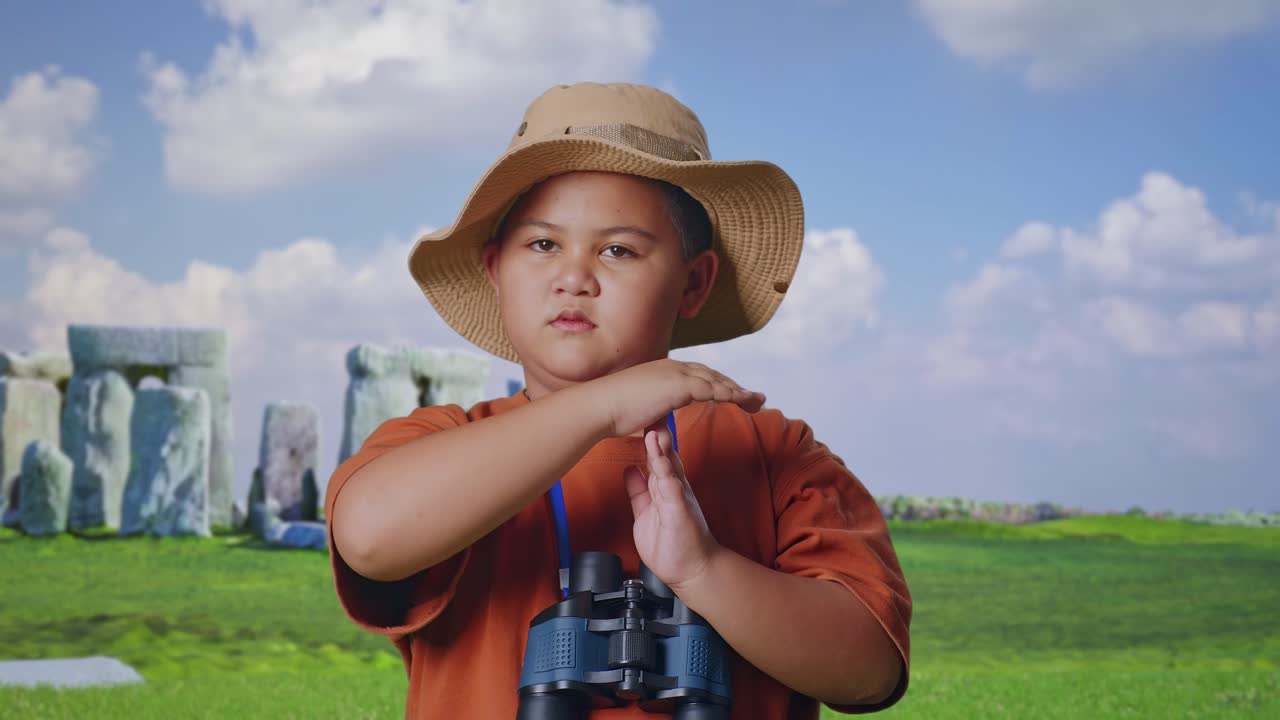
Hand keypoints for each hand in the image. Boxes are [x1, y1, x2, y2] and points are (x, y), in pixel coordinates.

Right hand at [592, 359, 765, 438]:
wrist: (600, 406)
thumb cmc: (613, 412)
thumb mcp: (641, 411)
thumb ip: (655, 416)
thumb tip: (659, 430)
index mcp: (665, 372)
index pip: (700, 376)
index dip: (719, 385)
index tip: (735, 396)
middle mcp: (673, 367)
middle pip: (714, 375)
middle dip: (736, 387)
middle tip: (757, 399)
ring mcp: (676, 374)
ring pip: (717, 381)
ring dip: (740, 391)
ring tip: (758, 402)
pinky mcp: (678, 385)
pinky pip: (712, 389)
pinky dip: (730, 394)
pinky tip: (743, 401)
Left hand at [623, 417, 719, 592]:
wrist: (693, 570)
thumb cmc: (672, 544)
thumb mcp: (646, 513)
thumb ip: (639, 491)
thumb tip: (629, 470)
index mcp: (665, 487)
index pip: (655, 456)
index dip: (647, 437)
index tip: (639, 415)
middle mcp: (674, 488)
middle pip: (664, 455)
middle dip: (657, 433)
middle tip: (651, 409)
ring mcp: (678, 498)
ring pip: (669, 468)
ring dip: (661, 449)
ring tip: (653, 430)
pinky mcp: (680, 511)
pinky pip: (672, 490)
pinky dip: (666, 474)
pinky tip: (659, 462)